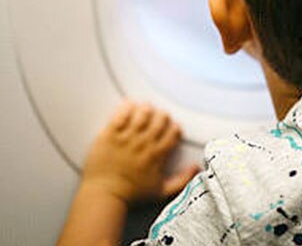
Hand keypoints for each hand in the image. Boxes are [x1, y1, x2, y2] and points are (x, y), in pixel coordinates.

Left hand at [80, 100, 200, 203]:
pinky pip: (121, 114)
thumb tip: (196, 169)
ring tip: (144, 110)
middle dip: (162, 115)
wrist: (104, 195)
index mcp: (157, 155)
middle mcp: (144, 144)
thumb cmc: (131, 195)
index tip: (170, 128)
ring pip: (142, 113)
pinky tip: (129, 107)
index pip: (173, 131)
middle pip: (160, 118)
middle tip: (158, 117)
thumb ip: (182, 180)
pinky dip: (127, 107)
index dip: (174, 127)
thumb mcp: (161, 192)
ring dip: (146, 109)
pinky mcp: (110, 134)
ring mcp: (126, 138)